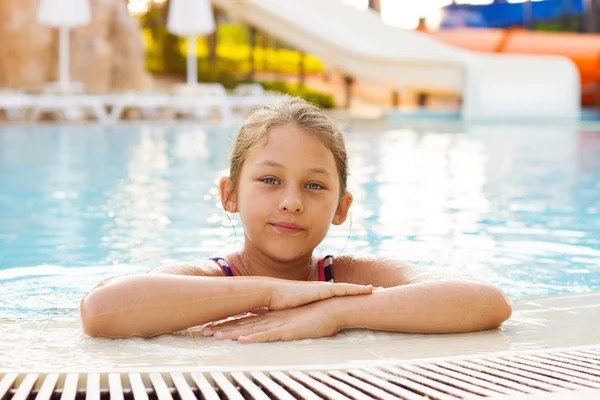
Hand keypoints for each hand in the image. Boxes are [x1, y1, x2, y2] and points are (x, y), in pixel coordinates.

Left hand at [202, 300, 338, 342]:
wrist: (334, 306)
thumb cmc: (318, 314)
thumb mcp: (296, 319)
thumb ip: (282, 321)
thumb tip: (271, 324)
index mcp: (273, 316)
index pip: (247, 321)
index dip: (229, 325)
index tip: (213, 328)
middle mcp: (272, 318)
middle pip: (243, 325)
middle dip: (223, 329)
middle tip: (204, 332)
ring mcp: (280, 323)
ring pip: (251, 330)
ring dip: (232, 333)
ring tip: (215, 337)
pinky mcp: (289, 329)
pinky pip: (269, 335)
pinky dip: (255, 338)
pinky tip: (242, 340)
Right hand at [268, 280, 371, 309]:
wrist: (272, 293)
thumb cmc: (280, 303)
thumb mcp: (294, 312)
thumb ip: (300, 315)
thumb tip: (302, 323)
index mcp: (317, 295)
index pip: (337, 294)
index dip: (349, 295)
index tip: (360, 296)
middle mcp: (322, 290)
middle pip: (346, 290)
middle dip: (361, 290)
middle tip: (377, 289)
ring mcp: (323, 288)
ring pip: (348, 288)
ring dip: (362, 289)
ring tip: (375, 289)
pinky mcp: (324, 289)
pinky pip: (345, 289)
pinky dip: (357, 289)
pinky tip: (368, 290)